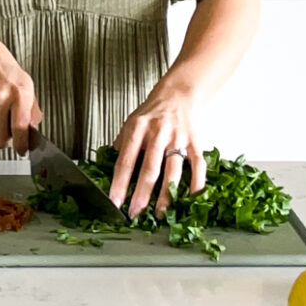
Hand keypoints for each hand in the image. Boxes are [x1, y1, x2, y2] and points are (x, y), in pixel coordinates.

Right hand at [0, 29, 42, 152]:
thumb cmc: (4, 69)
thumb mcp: (26, 84)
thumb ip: (32, 109)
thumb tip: (33, 132)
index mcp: (20, 94)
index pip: (21, 129)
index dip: (21, 145)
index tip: (22, 150)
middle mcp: (1, 100)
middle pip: (1, 140)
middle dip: (6, 142)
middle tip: (8, 134)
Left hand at [108, 78, 208, 219]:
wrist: (180, 92)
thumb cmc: (154, 110)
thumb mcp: (132, 121)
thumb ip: (122, 143)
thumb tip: (108, 165)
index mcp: (138, 128)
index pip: (125, 160)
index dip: (119, 183)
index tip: (114, 201)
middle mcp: (158, 133)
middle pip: (149, 169)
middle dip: (141, 194)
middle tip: (135, 213)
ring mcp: (178, 138)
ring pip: (173, 170)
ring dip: (167, 195)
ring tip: (160, 213)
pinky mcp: (195, 142)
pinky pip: (197, 165)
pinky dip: (196, 183)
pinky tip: (191, 199)